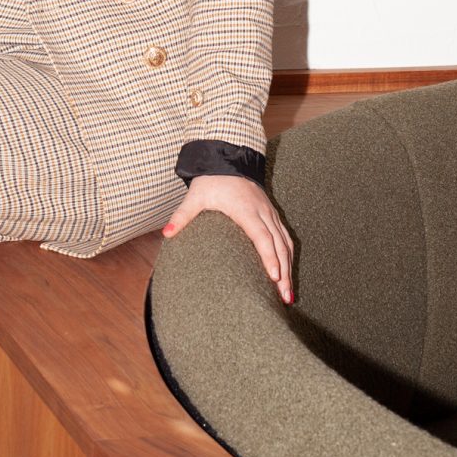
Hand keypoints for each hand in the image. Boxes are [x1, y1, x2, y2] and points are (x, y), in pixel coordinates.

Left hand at [162, 175, 294, 304]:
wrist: (227, 160)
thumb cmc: (211, 180)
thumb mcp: (195, 196)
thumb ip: (182, 215)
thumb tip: (166, 233)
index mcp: (246, 209)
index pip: (261, 236)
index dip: (269, 257)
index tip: (274, 277)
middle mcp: (262, 212)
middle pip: (279, 245)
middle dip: (284, 271)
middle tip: (285, 297)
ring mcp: (270, 213)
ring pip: (285, 243)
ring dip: (289, 267)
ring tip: (288, 294)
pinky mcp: (272, 214)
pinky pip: (285, 237)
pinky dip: (288, 256)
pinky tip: (287, 272)